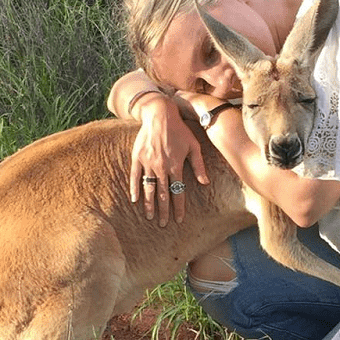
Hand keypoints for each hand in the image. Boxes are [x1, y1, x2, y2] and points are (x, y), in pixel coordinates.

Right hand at [130, 95, 208, 225]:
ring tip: (150, 216)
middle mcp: (161, 167)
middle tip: (163, 224)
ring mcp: (148, 163)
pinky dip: (135, 189)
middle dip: (164, 211)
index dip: (179, 207)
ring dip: (149, 204)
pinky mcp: (137, 158)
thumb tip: (205, 183)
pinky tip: (134, 200)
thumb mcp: (194, 146)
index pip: (178, 192)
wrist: (160, 115)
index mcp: (176, 166)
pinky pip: (135, 177)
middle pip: (163, 194)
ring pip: (148, 188)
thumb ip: (199, 166)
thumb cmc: (180, 131)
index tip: (179, 219)